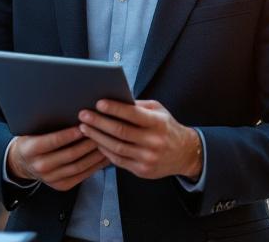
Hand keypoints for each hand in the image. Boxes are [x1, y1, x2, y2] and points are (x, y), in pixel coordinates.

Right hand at [7, 126, 108, 190]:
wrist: (24, 163)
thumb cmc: (32, 140)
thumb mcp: (31, 130)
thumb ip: (46, 123)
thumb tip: (70, 110)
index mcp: (30, 149)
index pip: (52, 141)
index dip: (69, 134)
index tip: (83, 126)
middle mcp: (40, 166)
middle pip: (69, 155)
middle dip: (87, 143)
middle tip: (101, 131)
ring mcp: (51, 178)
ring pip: (78, 166)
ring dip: (95, 155)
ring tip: (106, 142)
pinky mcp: (62, 185)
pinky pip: (82, 175)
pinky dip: (96, 166)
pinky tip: (105, 156)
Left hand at [78, 99, 201, 180]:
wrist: (185, 154)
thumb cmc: (166, 127)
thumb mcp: (158, 111)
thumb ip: (138, 106)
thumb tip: (113, 99)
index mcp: (158, 123)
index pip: (133, 114)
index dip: (114, 108)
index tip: (98, 103)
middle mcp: (154, 141)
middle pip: (120, 131)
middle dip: (99, 122)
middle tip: (83, 115)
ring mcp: (148, 158)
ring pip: (116, 147)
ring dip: (97, 137)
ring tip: (84, 128)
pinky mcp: (142, 170)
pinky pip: (118, 160)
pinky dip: (104, 150)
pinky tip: (95, 141)